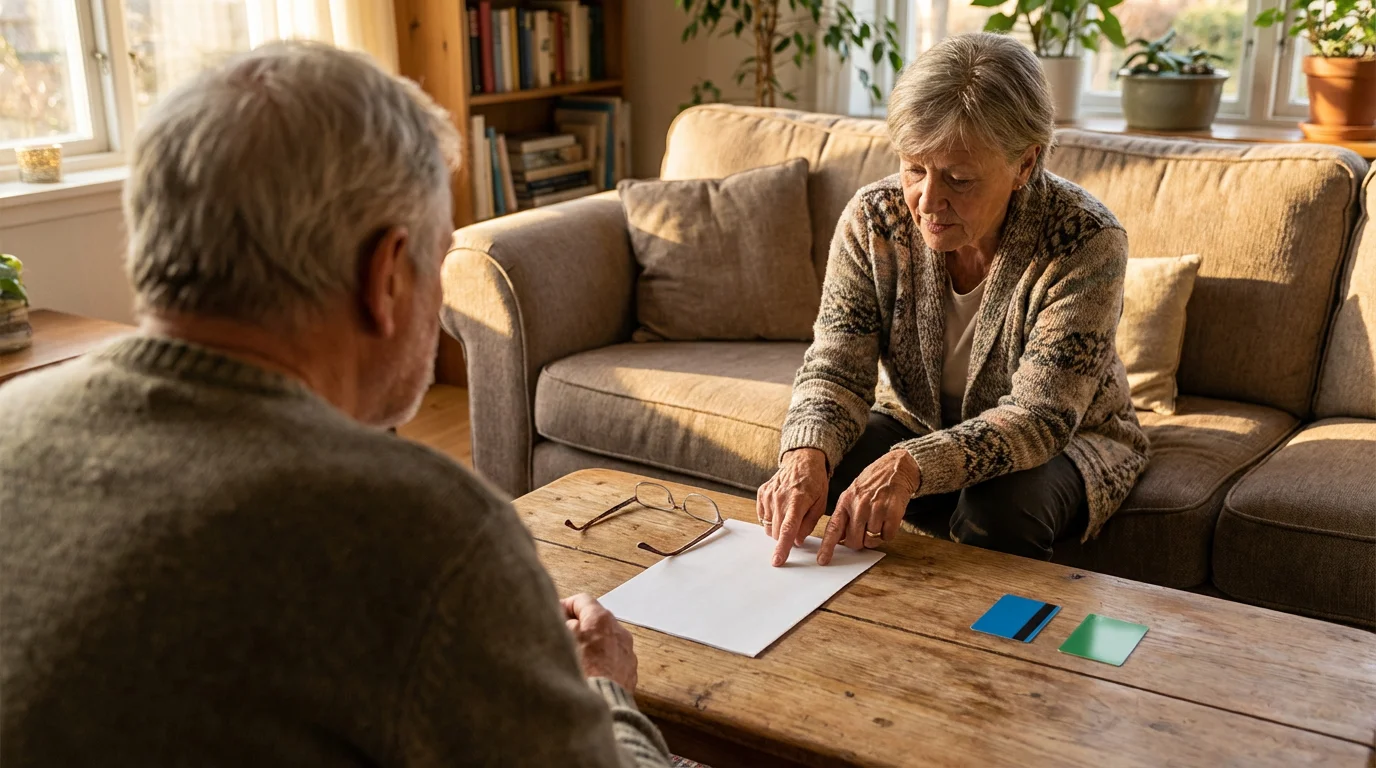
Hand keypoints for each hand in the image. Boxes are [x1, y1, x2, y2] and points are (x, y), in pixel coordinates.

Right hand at [561, 593, 637, 690]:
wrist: (602, 706)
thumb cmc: (581, 675)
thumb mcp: (562, 641)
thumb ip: (563, 624)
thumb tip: (565, 622)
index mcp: (601, 620)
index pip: (581, 600)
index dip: (565, 606)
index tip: (555, 614)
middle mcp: (619, 632)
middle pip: (596, 620)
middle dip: (578, 626)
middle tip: (561, 637)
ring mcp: (627, 652)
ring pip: (605, 641)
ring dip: (591, 645)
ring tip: (574, 659)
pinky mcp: (630, 672)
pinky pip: (613, 660)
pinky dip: (601, 661)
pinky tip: (588, 673)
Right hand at [757, 448, 828, 566]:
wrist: (802, 461)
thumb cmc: (814, 482)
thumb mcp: (821, 504)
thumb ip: (809, 524)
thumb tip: (797, 541)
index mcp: (798, 500)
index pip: (788, 529)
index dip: (782, 547)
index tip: (777, 560)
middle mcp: (780, 497)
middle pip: (776, 531)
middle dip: (785, 537)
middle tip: (796, 526)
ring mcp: (769, 495)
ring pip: (768, 527)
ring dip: (778, 528)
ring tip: (789, 514)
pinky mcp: (761, 493)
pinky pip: (762, 517)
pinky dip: (771, 519)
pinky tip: (781, 509)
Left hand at [818, 449, 920, 565]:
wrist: (895, 468)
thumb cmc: (872, 484)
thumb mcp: (852, 494)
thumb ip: (845, 515)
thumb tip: (840, 540)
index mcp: (845, 502)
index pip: (834, 529)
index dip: (827, 547)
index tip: (823, 560)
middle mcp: (859, 505)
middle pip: (855, 541)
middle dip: (859, 543)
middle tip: (865, 533)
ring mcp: (876, 509)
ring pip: (871, 541)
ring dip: (875, 537)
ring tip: (878, 521)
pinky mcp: (892, 512)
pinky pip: (887, 536)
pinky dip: (888, 533)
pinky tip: (888, 519)